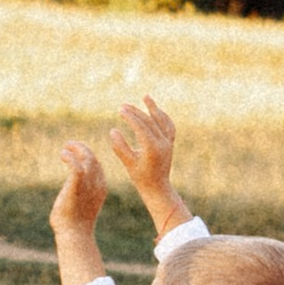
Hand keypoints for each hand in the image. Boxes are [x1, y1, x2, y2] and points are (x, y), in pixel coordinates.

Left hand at [49, 138, 108, 284]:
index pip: (98, 166)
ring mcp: (88, 184)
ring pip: (87, 158)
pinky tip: (63, 155)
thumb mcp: (81, 207)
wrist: (74, 235)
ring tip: (65, 147)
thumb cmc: (74, 225)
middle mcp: (97, 183)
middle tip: (69, 145)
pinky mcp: (76, 186)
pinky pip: (76, 165)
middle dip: (82, 149)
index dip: (88, 157)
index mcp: (101, 188)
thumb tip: (69, 195)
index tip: (76, 153)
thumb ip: (79, 195)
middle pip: (93, 159)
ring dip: (76, 149)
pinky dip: (70, 157)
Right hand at [108, 92, 191, 232]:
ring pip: (161, 120)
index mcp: (152, 148)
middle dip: (136, 112)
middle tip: (123, 105)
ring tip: (145, 97)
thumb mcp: (128, 163)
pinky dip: (162, 116)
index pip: (140, 126)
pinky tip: (156, 110)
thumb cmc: (141, 177)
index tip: (120, 110)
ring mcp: (168, 142)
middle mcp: (163, 143)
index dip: (130, 117)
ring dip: (153, 108)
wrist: (157, 188)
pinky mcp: (170, 143)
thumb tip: (113, 130)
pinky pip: (169, 125)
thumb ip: (120, 147)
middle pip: (149, 121)